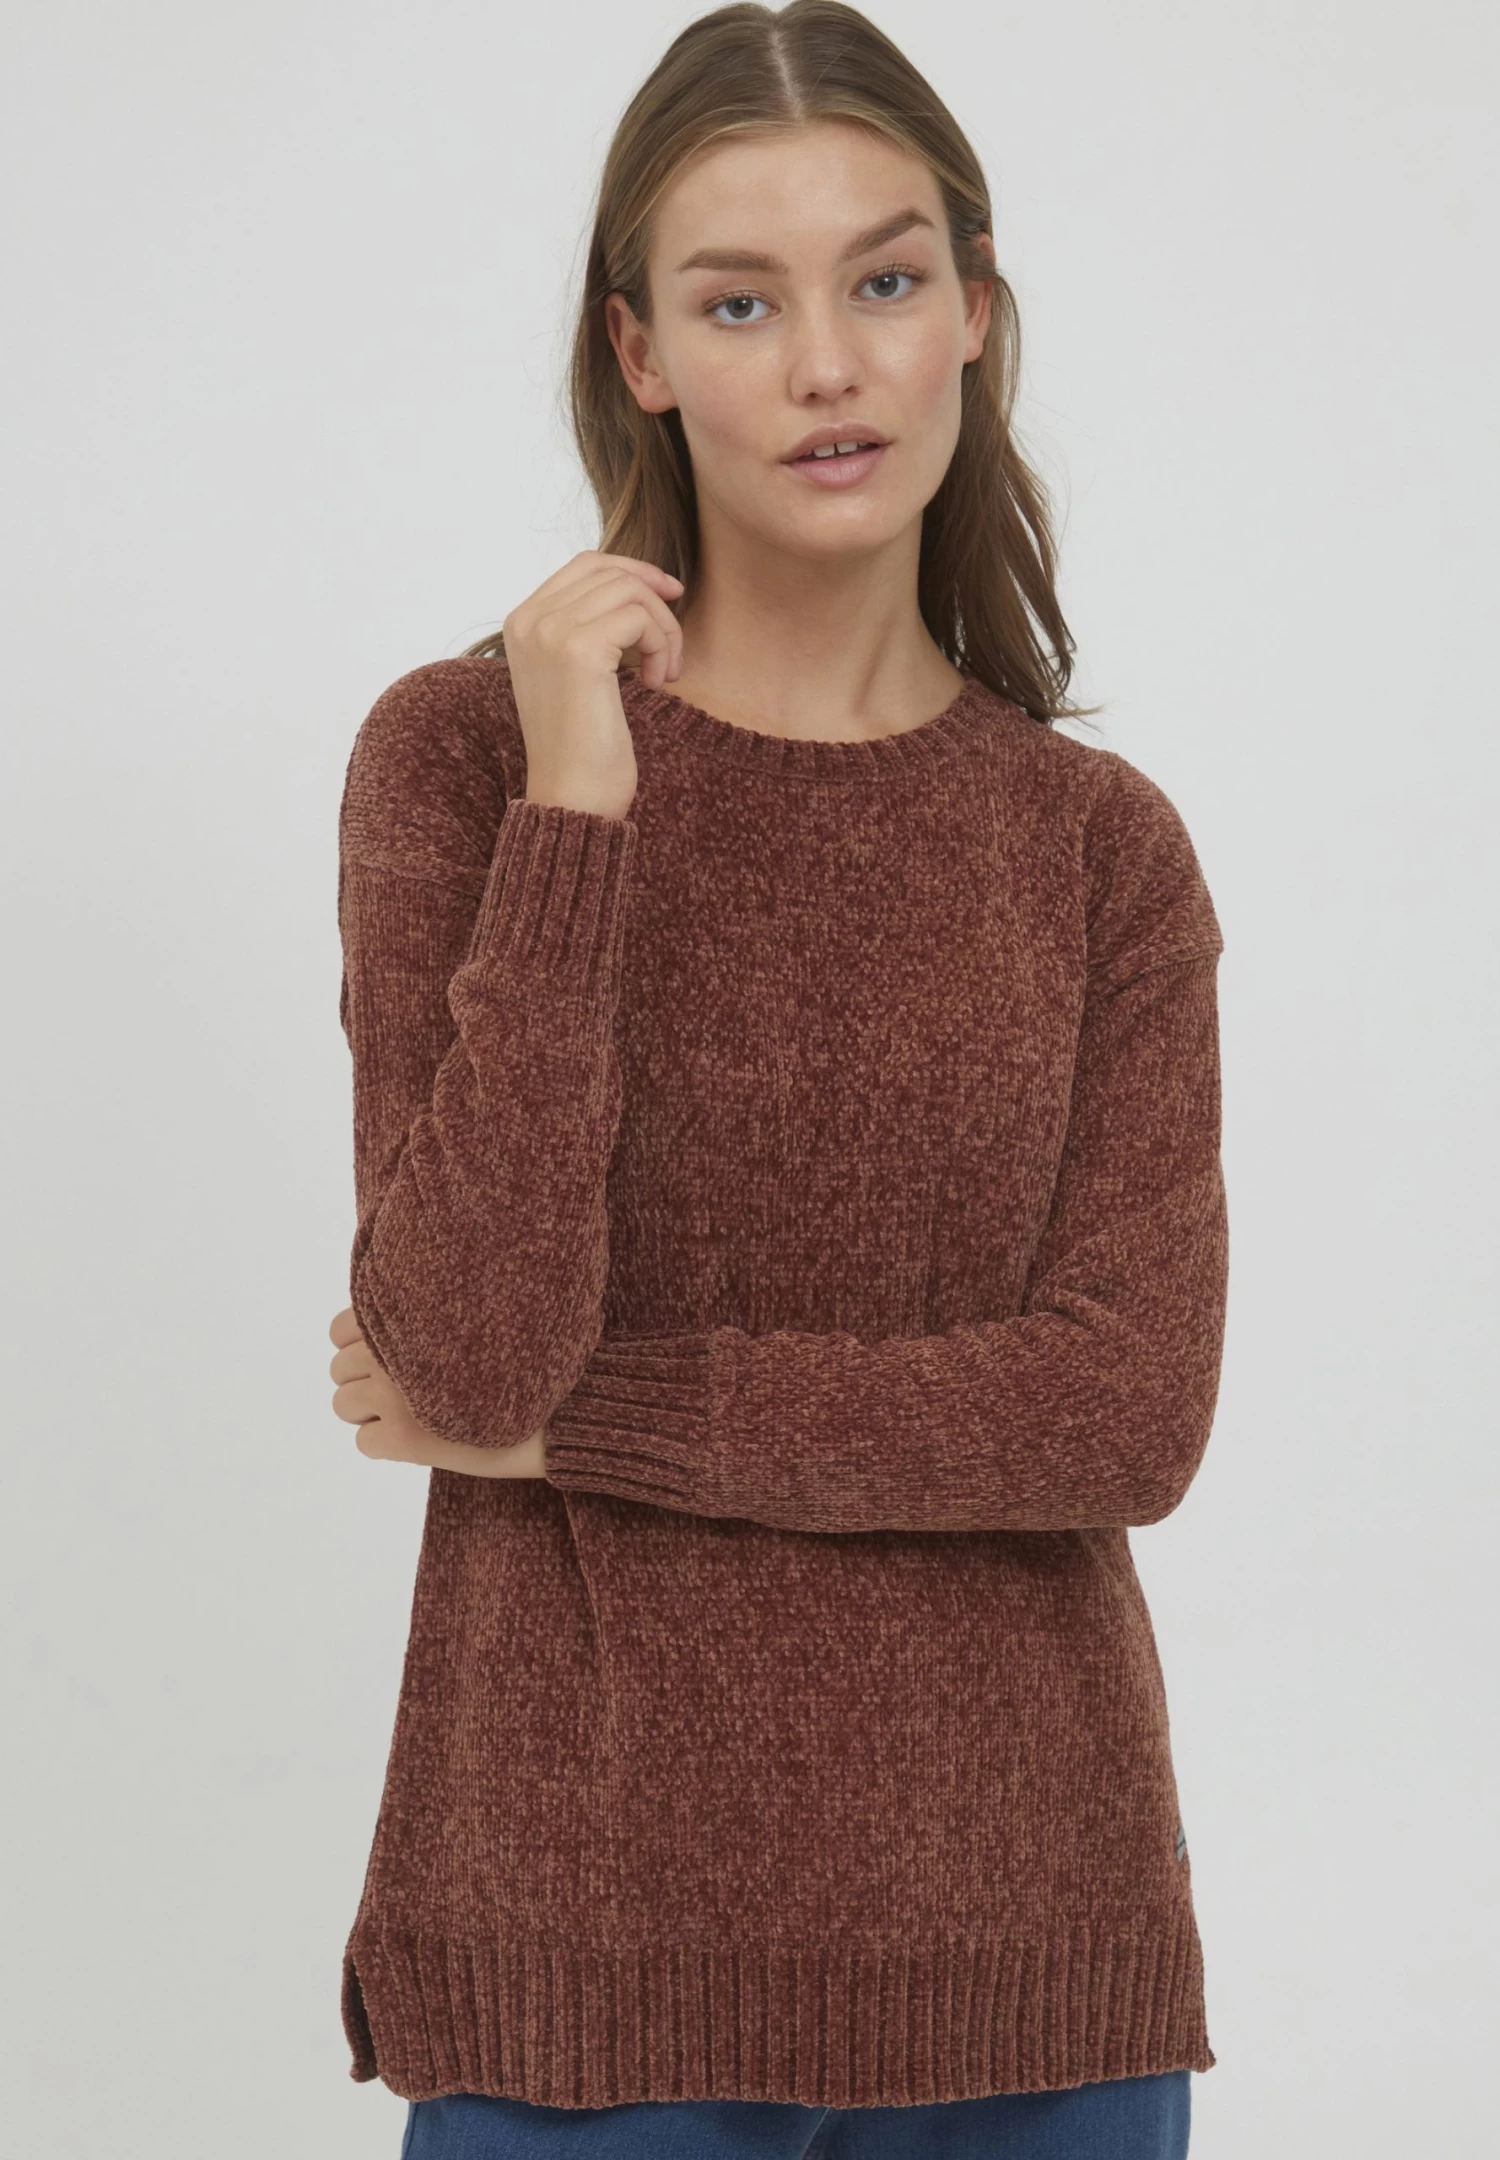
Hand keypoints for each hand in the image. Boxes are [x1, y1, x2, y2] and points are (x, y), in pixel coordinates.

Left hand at [327, 1307, 547, 1477]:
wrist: (552, 1412)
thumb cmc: (520, 1365)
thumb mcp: (465, 1326)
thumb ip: (419, 1326)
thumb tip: (378, 1338)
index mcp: (406, 1317)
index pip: (340, 1329)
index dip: (358, 1346)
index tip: (386, 1358)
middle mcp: (392, 1351)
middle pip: (339, 1370)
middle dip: (365, 1382)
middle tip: (404, 1393)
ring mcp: (392, 1394)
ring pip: (343, 1405)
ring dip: (370, 1413)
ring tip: (411, 1416)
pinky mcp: (400, 1437)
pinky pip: (364, 1442)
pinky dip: (385, 1445)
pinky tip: (420, 1439)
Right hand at [502, 549, 684, 816]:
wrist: (572, 798)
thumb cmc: (582, 747)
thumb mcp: (577, 674)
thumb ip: (589, 626)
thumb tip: (641, 583)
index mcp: (521, 621)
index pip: (586, 564)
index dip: (635, 572)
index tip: (669, 598)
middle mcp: (528, 619)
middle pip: (611, 571)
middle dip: (656, 605)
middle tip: (670, 652)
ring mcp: (549, 631)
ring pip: (630, 590)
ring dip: (663, 630)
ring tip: (663, 676)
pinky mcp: (579, 649)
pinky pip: (641, 616)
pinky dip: (661, 645)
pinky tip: (656, 685)